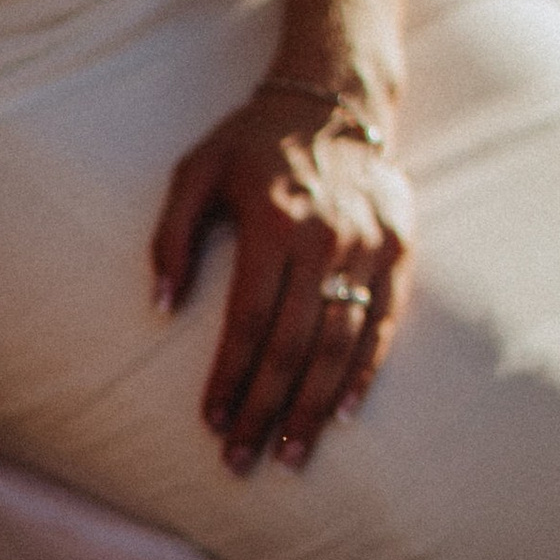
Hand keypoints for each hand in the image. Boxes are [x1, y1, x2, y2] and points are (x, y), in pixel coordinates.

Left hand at [150, 96, 415, 474]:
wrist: (333, 100)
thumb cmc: (251, 142)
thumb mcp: (193, 171)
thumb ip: (170, 237)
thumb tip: (161, 307)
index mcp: (271, 222)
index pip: (249, 321)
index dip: (230, 377)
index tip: (213, 422)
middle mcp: (324, 239)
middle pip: (292, 345)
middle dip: (265, 409)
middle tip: (244, 459)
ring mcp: (366, 247)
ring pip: (339, 344)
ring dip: (312, 406)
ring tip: (289, 452)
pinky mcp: (398, 250)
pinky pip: (383, 324)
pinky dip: (363, 373)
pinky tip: (342, 413)